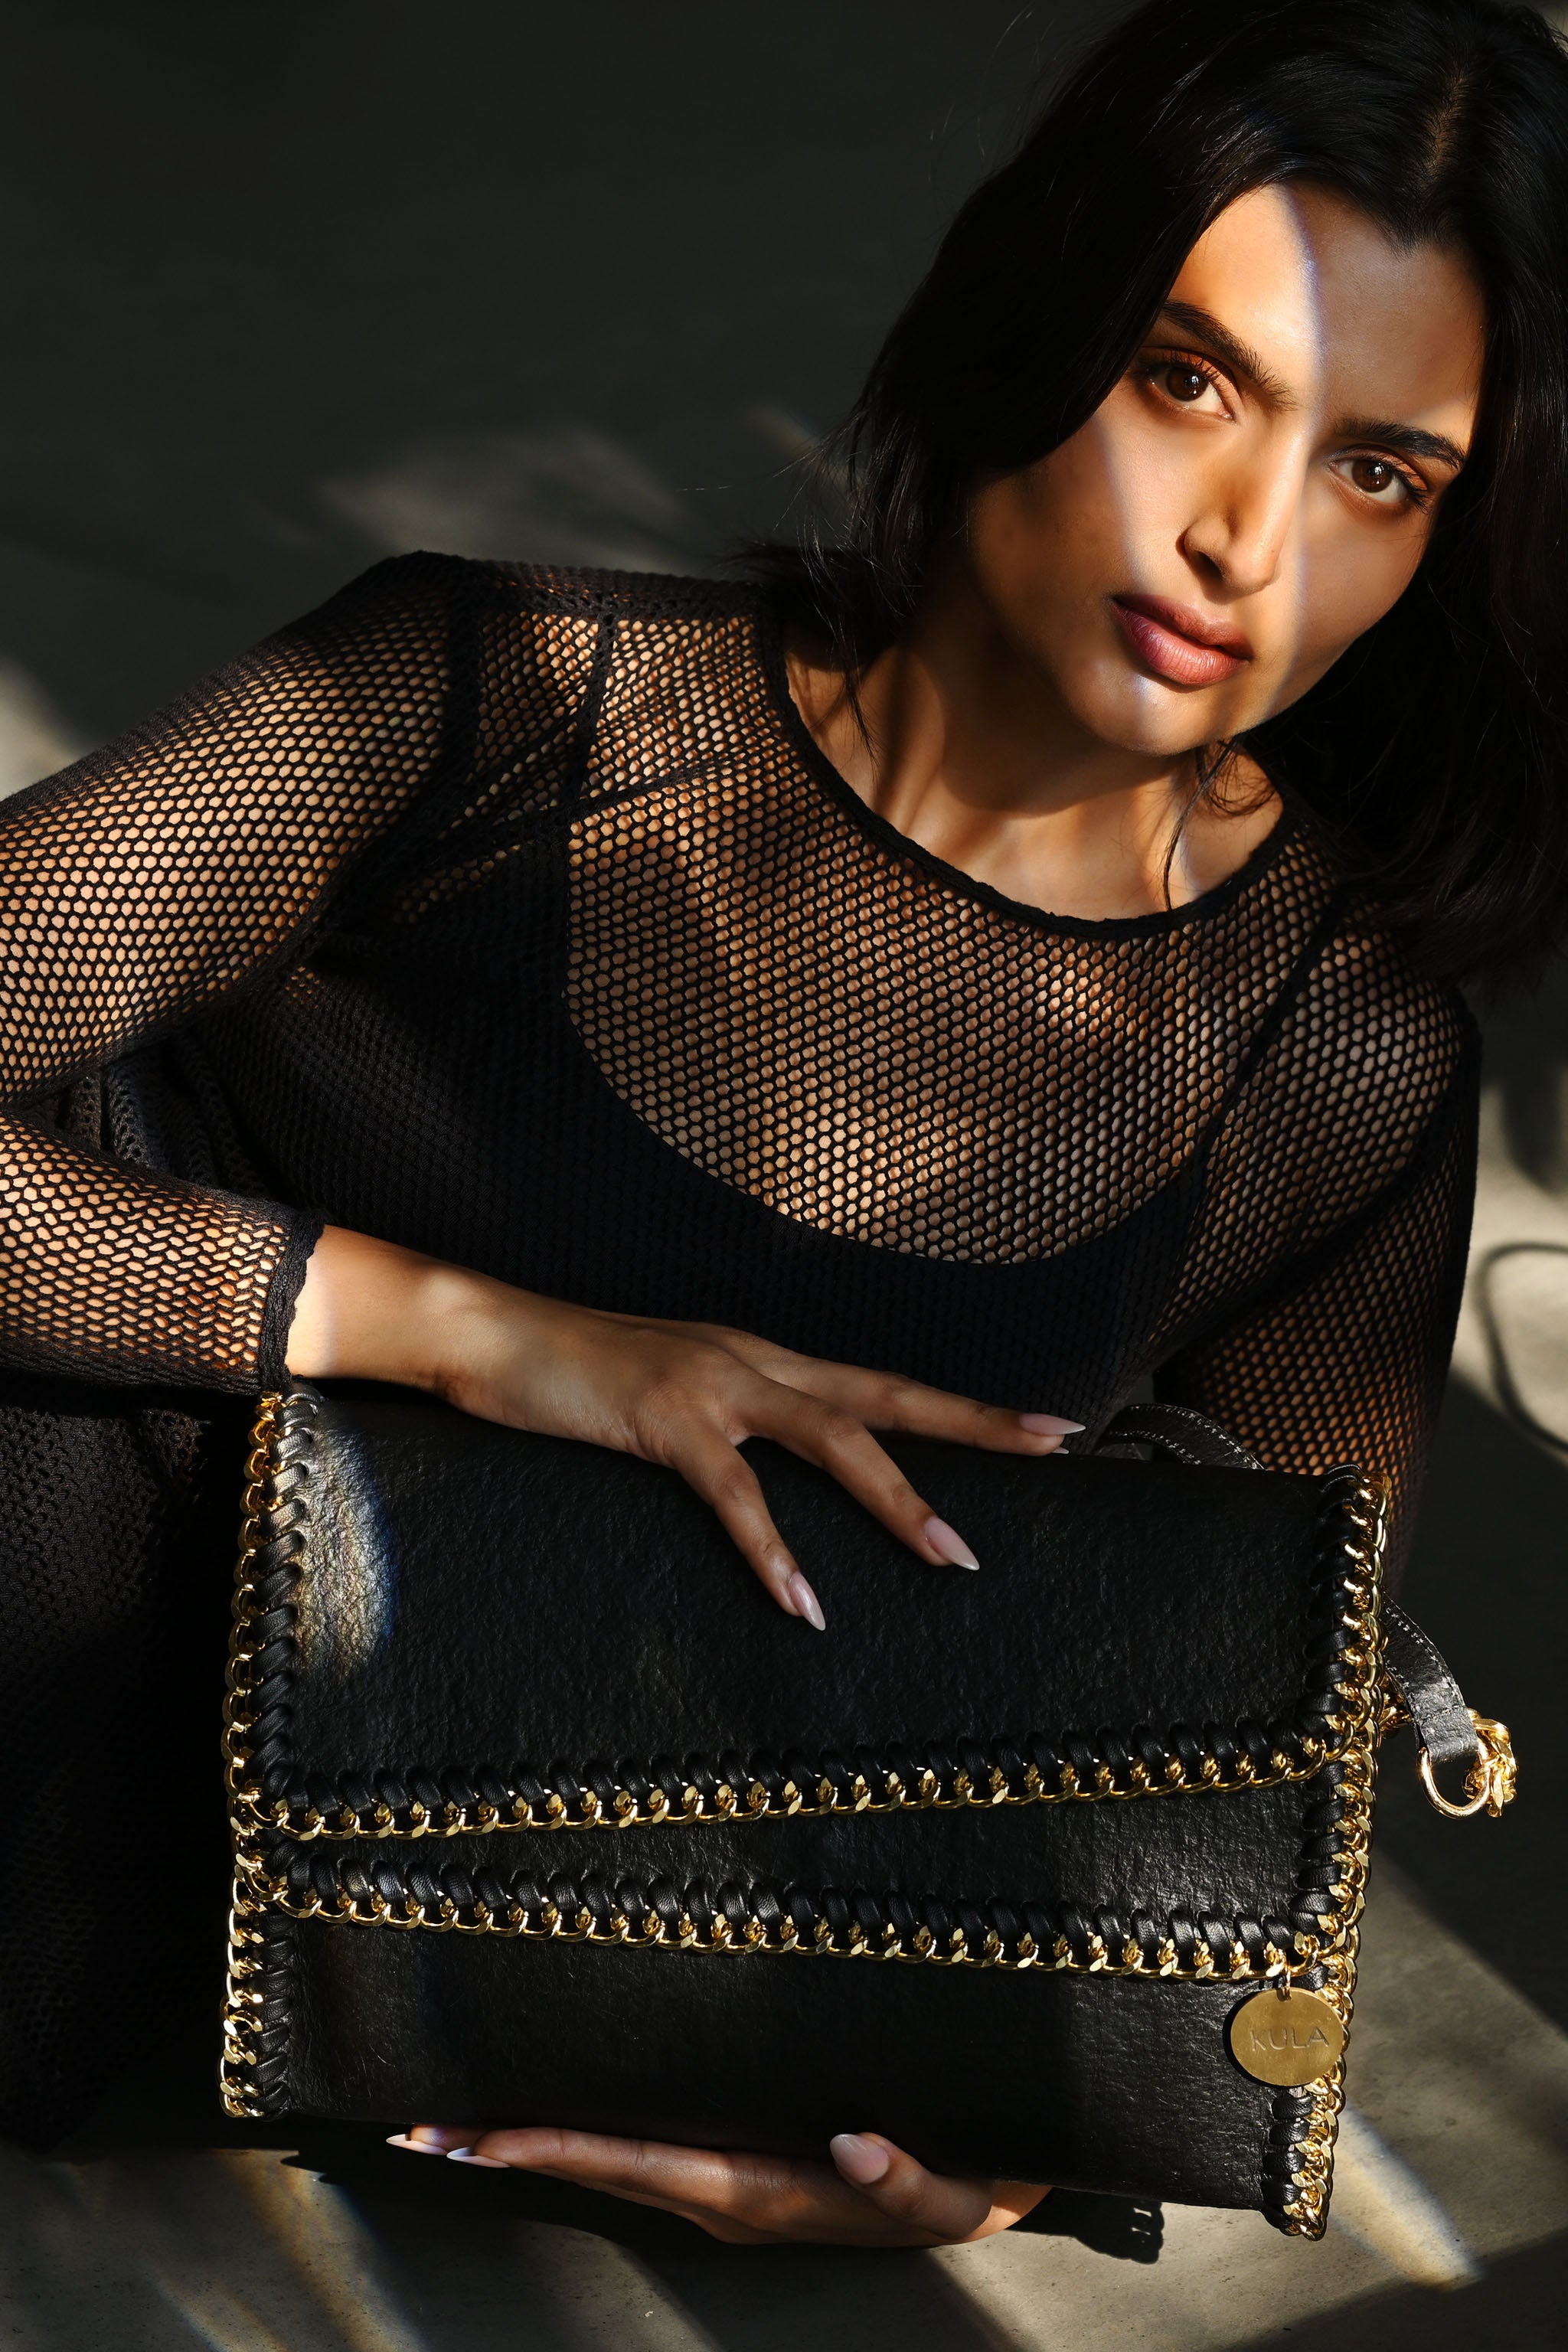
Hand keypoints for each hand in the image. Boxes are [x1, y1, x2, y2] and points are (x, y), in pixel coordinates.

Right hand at [288, 1226, 1080, 1625]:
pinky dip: (772, 1551)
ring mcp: (711, 1384)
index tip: (1041, 1423)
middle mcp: (753, 1360)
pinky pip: (734, 1494)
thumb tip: (766, 1475)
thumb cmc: (571, 1372)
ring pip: (832, 1439)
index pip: (881, 1383)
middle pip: (885, 1395)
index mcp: (759, 1357)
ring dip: (897, 1499)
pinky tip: (804, 1601)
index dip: (963, 1405)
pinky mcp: (663, 1419)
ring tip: (955, 1556)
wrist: (485, 1330)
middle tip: (1056, 1446)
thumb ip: (723, 1427)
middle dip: (974, 1427)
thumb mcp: (666, 1393)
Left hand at [386, 2124, 1048, 2245]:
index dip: (557, 2148)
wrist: (979, 2200)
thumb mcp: (951, 2191)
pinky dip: (573, 2142)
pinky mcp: (732, 2175)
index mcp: (757, 2193)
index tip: (483, 2138)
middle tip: (414, 2132)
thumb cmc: (963, 2179)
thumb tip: (856, 2144)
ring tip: (446, 2130)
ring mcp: (721, 2192)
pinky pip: (633, 2157)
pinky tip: (538, 2121)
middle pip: (594, 2171)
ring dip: (524, 2150)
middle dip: (503, 2153)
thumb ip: (904, 2179)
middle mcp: (722, 2198)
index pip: (636, 2164)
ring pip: (605, 2167)